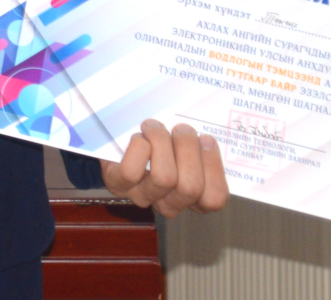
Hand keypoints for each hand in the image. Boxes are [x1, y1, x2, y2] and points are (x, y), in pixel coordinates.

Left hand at [100, 120, 228, 217]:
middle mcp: (169, 203)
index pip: (213, 199)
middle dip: (188, 148)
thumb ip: (200, 144)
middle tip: (180, 129)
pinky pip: (132, 171)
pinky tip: (140, 136)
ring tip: (156, 127)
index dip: (214, 167)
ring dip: (162, 142)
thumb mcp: (184, 143)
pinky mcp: (118, 184)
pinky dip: (139, 146)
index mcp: (192, 197)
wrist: (116, 139)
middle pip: (190, 187)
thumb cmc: (159, 140)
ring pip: (164, 178)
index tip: (206, 139)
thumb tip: (208, 134)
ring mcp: (143, 196)